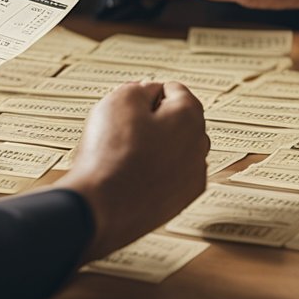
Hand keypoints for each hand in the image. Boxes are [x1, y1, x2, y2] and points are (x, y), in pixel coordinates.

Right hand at [54, 81, 208, 261]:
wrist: (99, 209)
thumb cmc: (109, 154)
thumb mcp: (119, 101)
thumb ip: (139, 88)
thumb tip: (149, 93)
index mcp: (189, 117)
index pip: (174, 90)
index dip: (148, 93)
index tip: (130, 104)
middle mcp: (199, 147)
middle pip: (178, 122)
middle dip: (155, 121)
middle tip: (123, 129)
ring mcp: (192, 178)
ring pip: (174, 151)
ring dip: (156, 148)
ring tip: (124, 156)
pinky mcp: (180, 202)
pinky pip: (170, 177)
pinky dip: (155, 174)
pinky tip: (131, 177)